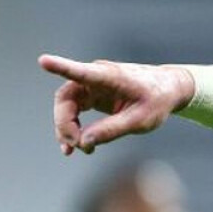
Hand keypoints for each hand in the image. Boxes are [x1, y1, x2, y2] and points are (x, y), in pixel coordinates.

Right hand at [38, 54, 194, 154]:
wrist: (168, 89)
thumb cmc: (158, 100)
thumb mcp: (141, 120)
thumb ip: (112, 130)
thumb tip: (83, 142)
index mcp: (110, 77)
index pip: (82, 72)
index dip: (62, 67)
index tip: (44, 61)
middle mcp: (96, 77)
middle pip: (65, 99)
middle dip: (64, 124)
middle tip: (75, 145)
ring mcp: (91, 86)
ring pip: (66, 107)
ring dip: (66, 129)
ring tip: (73, 150)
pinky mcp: (92, 96)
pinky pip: (73, 112)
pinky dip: (73, 128)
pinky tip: (77, 145)